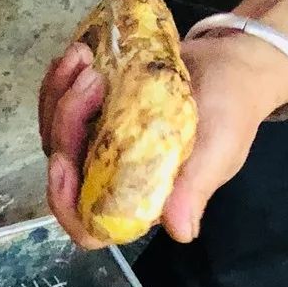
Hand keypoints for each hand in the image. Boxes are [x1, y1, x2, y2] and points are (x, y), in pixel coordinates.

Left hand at [40, 34, 287, 249]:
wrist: (232, 64)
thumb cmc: (232, 110)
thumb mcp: (218, 150)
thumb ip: (195, 189)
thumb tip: (180, 232)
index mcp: (141, 198)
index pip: (89, 224)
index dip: (66, 202)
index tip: (63, 160)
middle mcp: (114, 177)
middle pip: (64, 169)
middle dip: (64, 124)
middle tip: (91, 79)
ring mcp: (101, 143)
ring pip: (54, 133)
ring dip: (59, 95)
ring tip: (84, 59)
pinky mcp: (96, 112)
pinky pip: (60, 103)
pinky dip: (61, 79)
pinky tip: (79, 54)